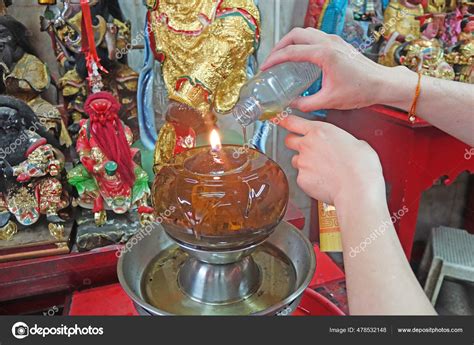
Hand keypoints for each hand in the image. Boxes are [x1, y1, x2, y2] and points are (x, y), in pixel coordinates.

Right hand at [260, 28, 391, 111]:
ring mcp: (334, 41)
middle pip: (295, 35)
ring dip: (291, 42)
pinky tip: (301, 57)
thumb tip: (291, 105)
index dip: (274, 59)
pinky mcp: (339, 44)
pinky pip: (315, 37)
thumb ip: (306, 104)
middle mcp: (328, 43)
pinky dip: (303, 43)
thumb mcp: (329, 101)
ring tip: (283, 56)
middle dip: (279, 45)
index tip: (265, 67)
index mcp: (324, 54)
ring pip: (305, 33)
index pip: (291, 52)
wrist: (382, 84)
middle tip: (271, 59)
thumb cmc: (361, 90)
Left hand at [280, 115, 385, 206]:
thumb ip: (341, 140)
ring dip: (304, 163)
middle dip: (294, 142)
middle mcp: (306, 145)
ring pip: (296, 161)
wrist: (357, 188)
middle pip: (288, 140)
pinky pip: (301, 177)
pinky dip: (309, 179)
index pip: (292, 121)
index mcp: (319, 131)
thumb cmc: (361, 166)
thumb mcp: (356, 142)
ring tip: (321, 169)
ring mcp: (302, 163)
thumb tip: (344, 146)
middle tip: (305, 148)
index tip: (280, 120)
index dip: (284, 120)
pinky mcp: (301, 179)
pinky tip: (323, 182)